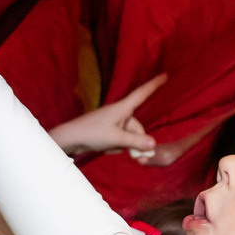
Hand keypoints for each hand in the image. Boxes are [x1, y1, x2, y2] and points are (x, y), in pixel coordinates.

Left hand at [50, 74, 168, 157]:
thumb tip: (154, 144)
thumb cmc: (92, 133)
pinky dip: (117, 147)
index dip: (154, 85)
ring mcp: (114, 123)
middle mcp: (120, 114)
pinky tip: (106, 149)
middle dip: (139, 144)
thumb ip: (135, 142)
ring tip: (115, 151)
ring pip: (129, 137)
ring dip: (127, 147)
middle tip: (140, 159)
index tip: (165, 75)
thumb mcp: (116, 138)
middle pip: (138, 128)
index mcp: (123, 108)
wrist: (70, 139)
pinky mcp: (108, 132)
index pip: (142, 94)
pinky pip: (120, 141)